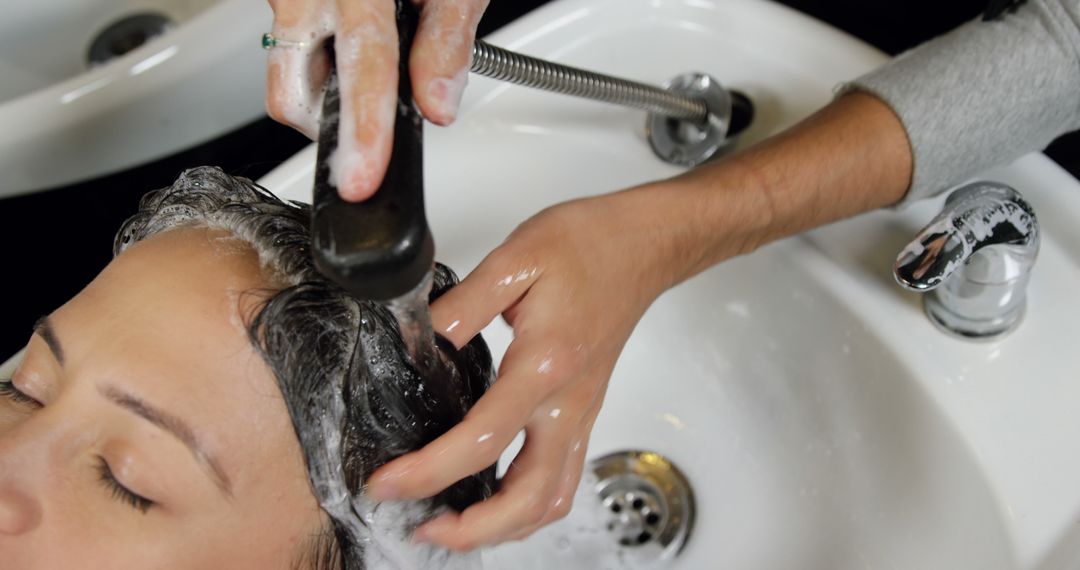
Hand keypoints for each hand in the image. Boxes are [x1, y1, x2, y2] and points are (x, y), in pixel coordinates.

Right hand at [265, 0, 488, 200]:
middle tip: (373, 130)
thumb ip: (446, 42)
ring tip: (371, 74)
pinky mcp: (280, 1)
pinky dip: (321, 66)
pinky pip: (287, 52)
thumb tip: (437, 106)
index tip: (361, 176)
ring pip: (284, 79)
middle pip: (292, 93)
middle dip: (332, 125)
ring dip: (326, 96)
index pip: (361, 66)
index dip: (363, 128)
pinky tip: (353, 50)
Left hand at [366, 183, 692, 548]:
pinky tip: (497, 499)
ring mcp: (581, 412)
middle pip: (527, 498)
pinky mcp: (584, 412)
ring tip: (455, 525)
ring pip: (550, 500)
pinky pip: (561, 481)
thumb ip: (463, 304)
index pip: (483, 440)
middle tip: (421, 528)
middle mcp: (568, 402)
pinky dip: (527, 507)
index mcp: (545, 365)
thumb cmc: (589, 245)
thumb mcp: (516, 258)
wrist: (642, 245)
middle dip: (472, 530)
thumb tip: (419, 339)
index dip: (429, 471)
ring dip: (502, 528)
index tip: (389, 482)